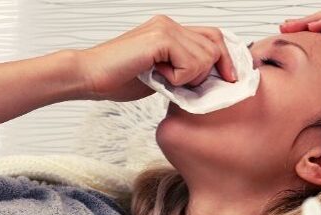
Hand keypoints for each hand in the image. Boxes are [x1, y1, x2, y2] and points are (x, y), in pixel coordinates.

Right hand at [75, 15, 239, 101]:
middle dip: (211, 70)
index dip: (227, 58)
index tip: (230, 78)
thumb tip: (216, 79)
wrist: (90, 77)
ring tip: (165, 78)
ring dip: (190, 77)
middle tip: (186, 84)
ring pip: (206, 56)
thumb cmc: (121, 78)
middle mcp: (170, 24)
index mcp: (171, 30)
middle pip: (216, 44)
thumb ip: (186, 69)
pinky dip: (179, 78)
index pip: (214, 37)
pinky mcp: (160, 38)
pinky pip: (191, 63)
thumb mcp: (164, 75)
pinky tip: (158, 76)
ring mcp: (165, 28)